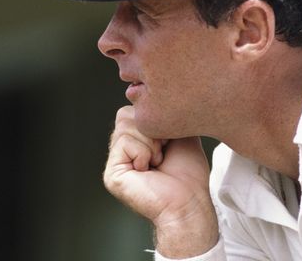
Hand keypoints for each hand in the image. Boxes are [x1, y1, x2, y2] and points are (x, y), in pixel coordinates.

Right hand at [103, 106, 218, 257]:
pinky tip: (149, 169)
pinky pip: (124, 142)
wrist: (189, 202)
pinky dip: (143, 152)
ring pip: (125, 125)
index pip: (133, 110)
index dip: (156, 120)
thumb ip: (162, 115)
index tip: (170, 141)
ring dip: (150, 143)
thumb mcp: (179, 133)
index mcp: (135, 141)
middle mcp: (122, 149)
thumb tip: (144, 99)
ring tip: (157, 161)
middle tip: (163, 152)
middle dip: (152, 130)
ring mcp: (116, 161)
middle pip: (126, 114)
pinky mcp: (112, 173)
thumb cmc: (188, 174)